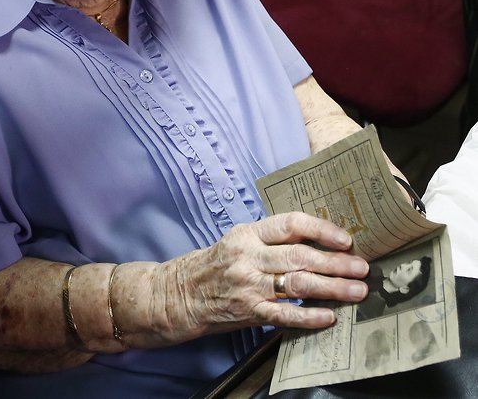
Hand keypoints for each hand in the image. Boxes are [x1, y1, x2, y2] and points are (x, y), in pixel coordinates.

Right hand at [113, 213, 369, 347]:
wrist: (177, 294)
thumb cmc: (211, 266)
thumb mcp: (236, 242)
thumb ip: (268, 240)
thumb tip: (314, 243)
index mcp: (246, 233)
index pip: (289, 224)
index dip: (321, 230)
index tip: (346, 239)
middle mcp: (247, 256)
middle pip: (301, 255)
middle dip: (337, 262)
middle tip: (363, 268)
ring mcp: (247, 284)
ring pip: (298, 283)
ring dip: (333, 288)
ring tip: (357, 291)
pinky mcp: (247, 311)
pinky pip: (284, 314)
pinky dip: (309, 315)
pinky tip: (329, 316)